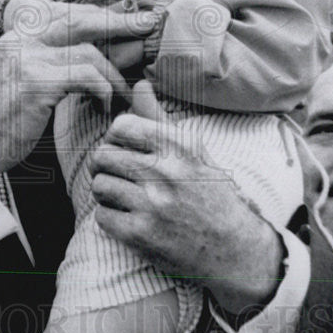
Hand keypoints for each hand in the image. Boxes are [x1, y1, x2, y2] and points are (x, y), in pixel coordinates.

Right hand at [0, 7, 157, 176]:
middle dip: (118, 22)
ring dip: (112, 74)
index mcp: (17, 37)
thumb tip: (91, 54)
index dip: (100, 14)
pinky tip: (104, 104)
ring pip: (87, 52)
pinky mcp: (35, 82)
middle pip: (80, 20)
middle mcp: (20, 40)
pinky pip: (84, 76)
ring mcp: (26, 59)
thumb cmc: (1, 122)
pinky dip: (102, 90)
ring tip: (121, 93)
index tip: (127, 19)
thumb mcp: (21, 81)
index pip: (66, 14)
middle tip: (145, 25)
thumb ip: (49, 62)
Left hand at [88, 80, 284, 314]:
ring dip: (106, 192)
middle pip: (103, 156)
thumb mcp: (192, 151)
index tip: (123, 150)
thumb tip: (139, 85)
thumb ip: (159, 118)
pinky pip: (102, 216)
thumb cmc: (210, 193)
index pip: (121, 126)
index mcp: (179, 146)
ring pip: (99, 185)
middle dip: (105, 166)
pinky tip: (127, 218)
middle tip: (118, 176)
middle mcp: (166, 172)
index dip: (115, 138)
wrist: (233, 247)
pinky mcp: (141, 235)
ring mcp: (152, 205)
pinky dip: (109, 218)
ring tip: (123, 197)